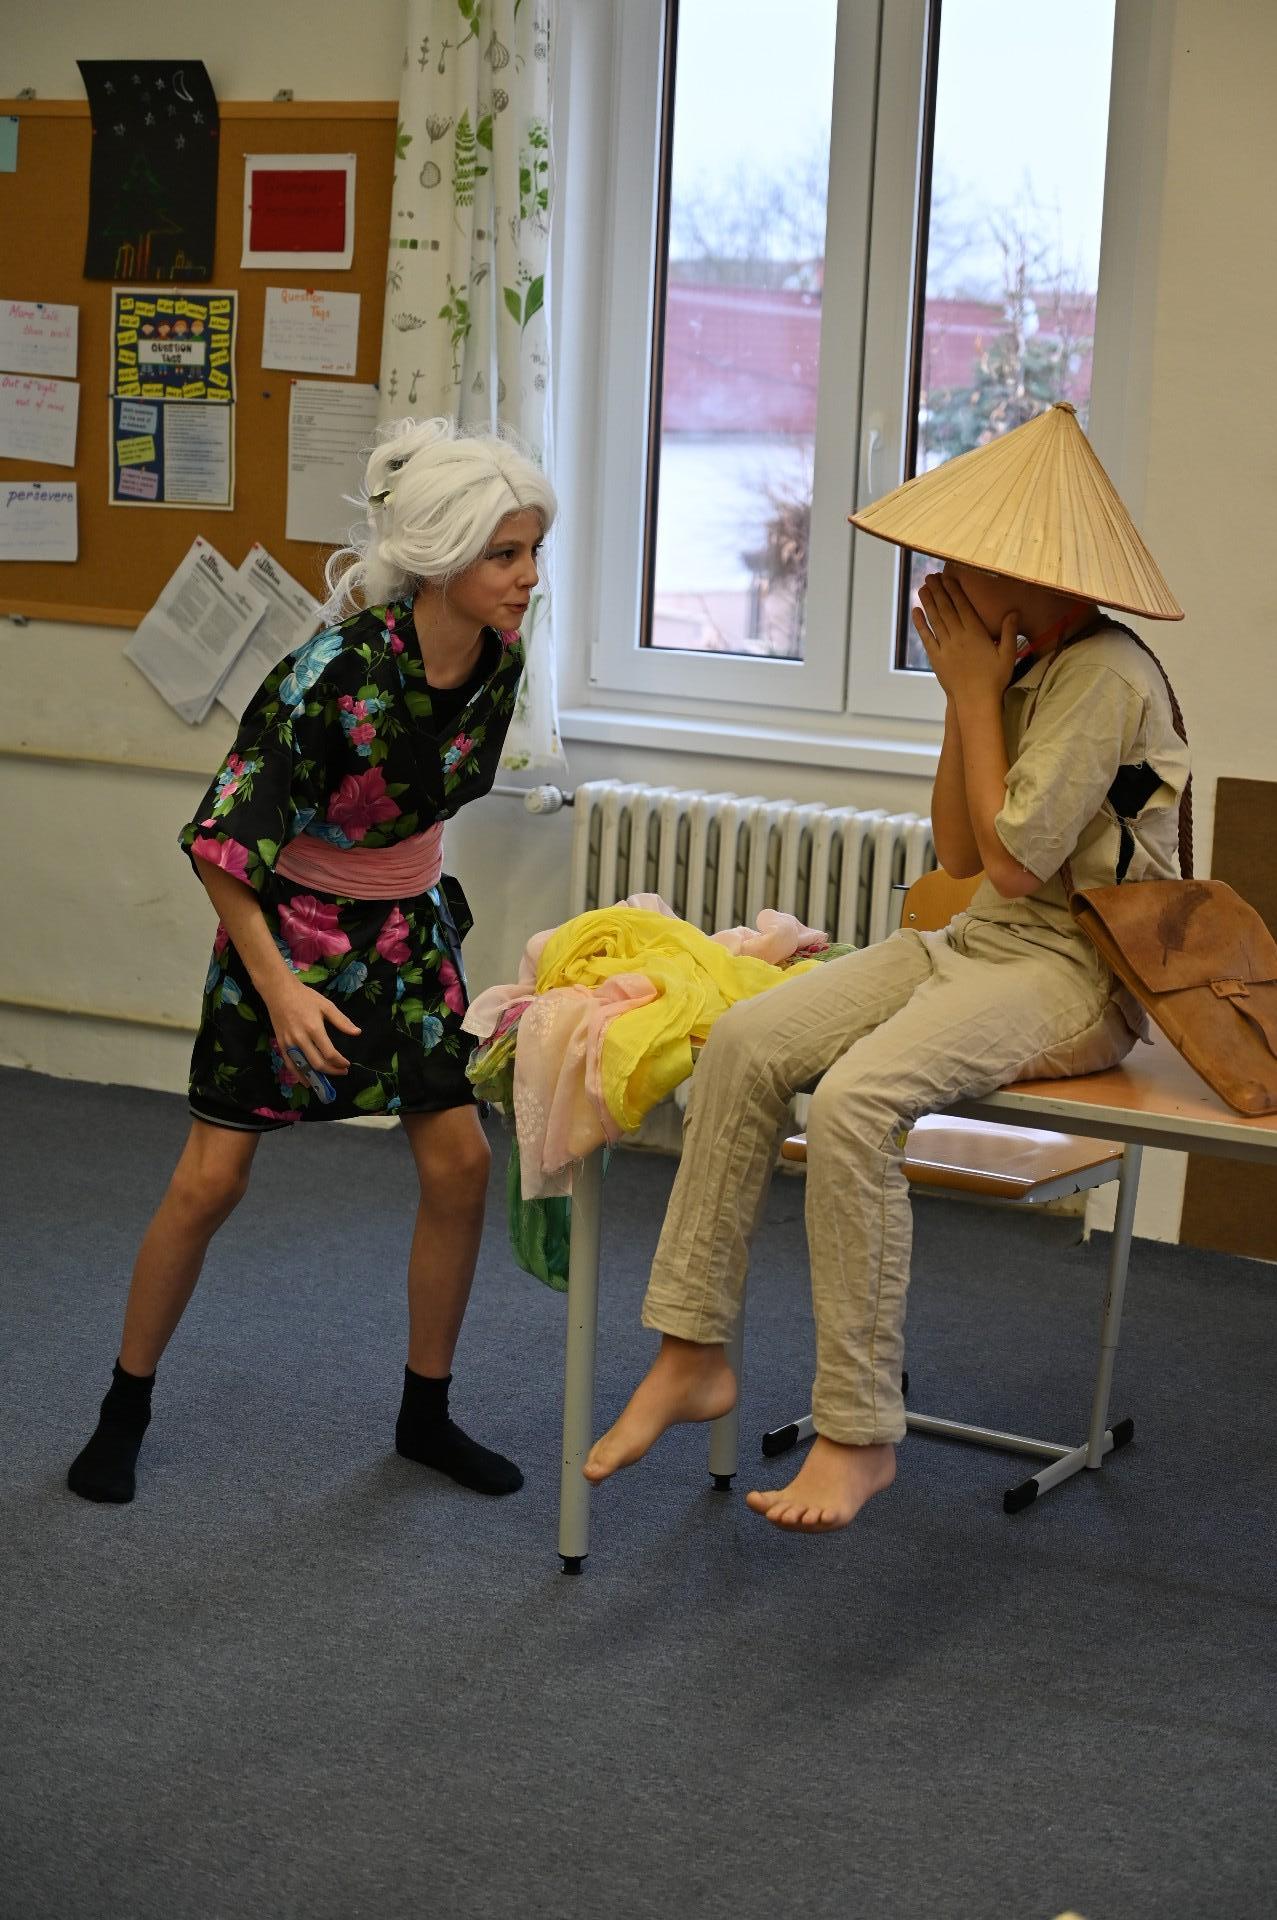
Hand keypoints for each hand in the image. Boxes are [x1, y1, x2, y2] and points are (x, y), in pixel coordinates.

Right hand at [264, 977, 360, 1074]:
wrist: (279, 992)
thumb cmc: (305, 997)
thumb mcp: (326, 1005)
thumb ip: (342, 1021)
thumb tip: (357, 1033)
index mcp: (314, 1029)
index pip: (329, 1053)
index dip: (340, 1062)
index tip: (347, 1064)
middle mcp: (300, 1039)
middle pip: (317, 1063)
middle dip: (332, 1071)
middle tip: (342, 1072)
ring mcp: (289, 1043)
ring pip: (303, 1067)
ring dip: (316, 1077)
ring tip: (327, 1080)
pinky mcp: (280, 1045)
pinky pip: (290, 1064)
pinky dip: (299, 1075)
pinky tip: (307, 1081)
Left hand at [912, 572, 1017, 702]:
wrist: (975, 700)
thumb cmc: (994, 679)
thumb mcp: (1008, 655)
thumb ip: (1010, 632)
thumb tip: (1013, 612)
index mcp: (976, 633)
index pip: (963, 606)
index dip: (954, 590)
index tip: (948, 577)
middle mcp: (958, 637)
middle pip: (946, 609)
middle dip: (938, 591)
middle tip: (930, 576)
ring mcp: (945, 647)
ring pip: (935, 620)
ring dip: (928, 602)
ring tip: (922, 587)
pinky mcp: (936, 658)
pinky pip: (926, 638)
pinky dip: (921, 624)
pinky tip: (916, 612)